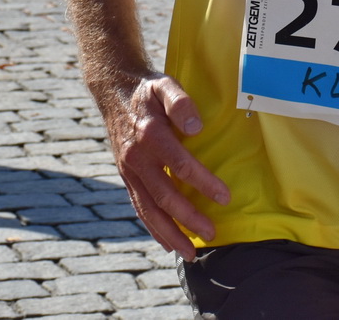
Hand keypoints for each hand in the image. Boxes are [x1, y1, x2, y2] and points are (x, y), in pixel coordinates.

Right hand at [95, 73, 229, 259]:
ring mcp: (129, 171)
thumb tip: (196, 127)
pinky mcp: (126, 178)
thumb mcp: (164, 84)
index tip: (225, 196)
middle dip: (188, 218)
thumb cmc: (147, 89)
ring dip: (170, 234)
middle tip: (212, 232)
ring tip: (190, 254)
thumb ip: (180, 102)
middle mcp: (136, 158)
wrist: (114, 91)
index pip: (180, 165)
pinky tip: (168, 244)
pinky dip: (153, 229)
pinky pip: (139, 208)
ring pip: (149, 210)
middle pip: (164, 196)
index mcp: (149, 135)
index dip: (203, 182)